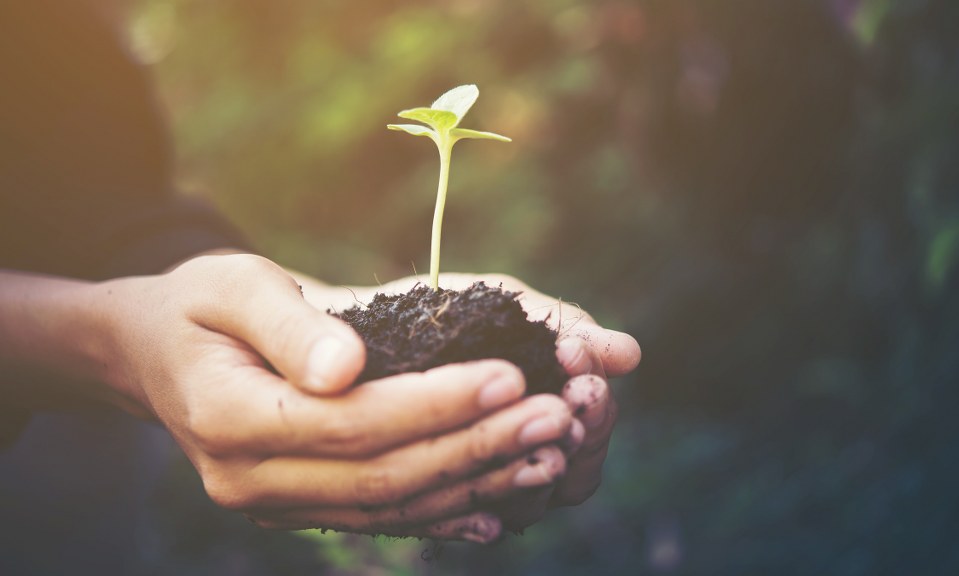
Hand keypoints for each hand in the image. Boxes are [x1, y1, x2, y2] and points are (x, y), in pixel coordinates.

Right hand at [95, 255, 574, 541]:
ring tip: (548, 453)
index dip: (437, 404)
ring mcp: (275, 503)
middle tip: (555, 416)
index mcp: (230, 418)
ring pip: (390, 505)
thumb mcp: (232, 286)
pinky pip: (379, 516)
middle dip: (476, 445)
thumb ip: (290, 325)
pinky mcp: (299, 505)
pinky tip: (500, 502)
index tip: (510, 374)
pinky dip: (443, 509)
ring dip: (476, 480)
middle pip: (383, 473)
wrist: (154, 353)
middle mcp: (251, 478)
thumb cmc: (199, 305)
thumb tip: (347, 366)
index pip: (353, 423)